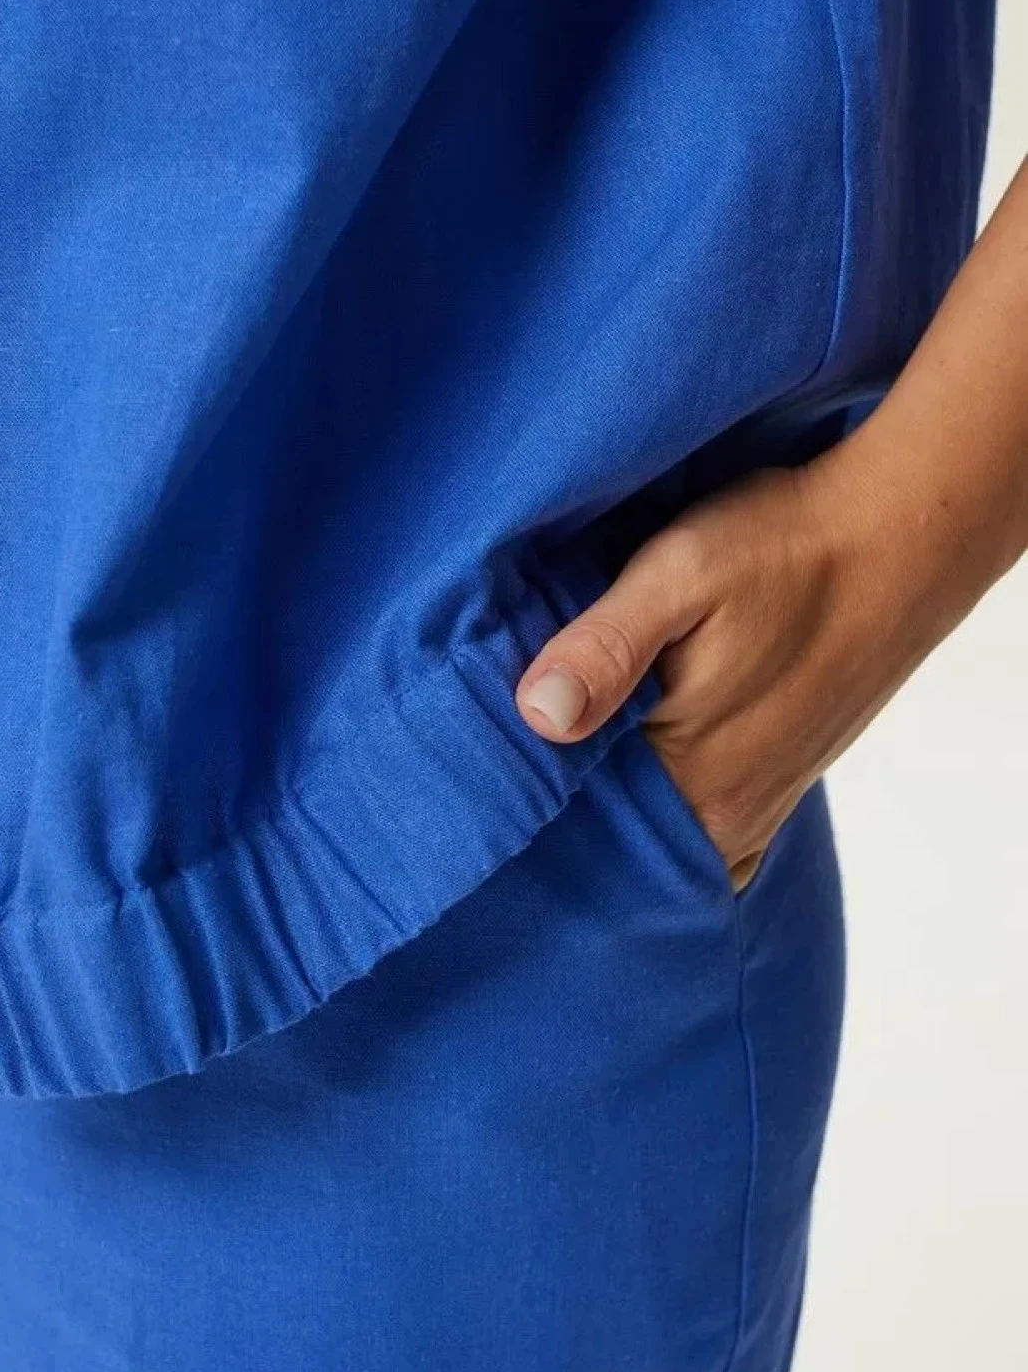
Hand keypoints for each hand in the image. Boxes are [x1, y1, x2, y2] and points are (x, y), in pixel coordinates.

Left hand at [513, 443, 980, 889]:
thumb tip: (537, 716)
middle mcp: (726, 816)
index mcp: (693, 781)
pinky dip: (655, 799)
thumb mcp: (681, 571)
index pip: (571, 829)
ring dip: (605, 796)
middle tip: (500, 749)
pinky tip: (624, 756)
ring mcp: (756, 804)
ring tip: (558, 745)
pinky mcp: (774, 780)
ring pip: (651, 829)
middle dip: (555, 804)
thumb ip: (607, 647)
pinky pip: (696, 821)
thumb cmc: (785, 546)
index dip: (517, 795)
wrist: (900, 534)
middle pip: (609, 838)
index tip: (470, 762)